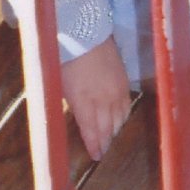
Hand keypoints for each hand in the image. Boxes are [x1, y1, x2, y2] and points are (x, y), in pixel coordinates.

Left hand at [62, 36, 131, 160]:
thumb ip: (72, 108)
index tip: (96, 156)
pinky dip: (123, 115)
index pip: (93, 132)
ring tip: (110, 137)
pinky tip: (119, 119)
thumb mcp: (63, 87)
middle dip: (105, 141)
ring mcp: (116, 90)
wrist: (86, 32)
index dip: (95, 146)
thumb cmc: (68, 60)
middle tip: (103, 150)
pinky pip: (126, 104)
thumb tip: (78, 123)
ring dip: (115, 129)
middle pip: (108, 128)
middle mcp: (104, 99)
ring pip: (120, 118)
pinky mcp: (124, 80)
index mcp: (86, 102)